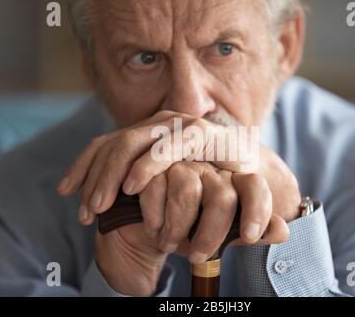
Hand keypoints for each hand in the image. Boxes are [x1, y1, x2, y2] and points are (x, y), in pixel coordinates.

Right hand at [58, 111, 300, 294]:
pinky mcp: (134, 135)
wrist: (218, 155)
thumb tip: (283, 231)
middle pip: (138, 139)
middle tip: (102, 206)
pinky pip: (102, 146)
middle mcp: (175, 123)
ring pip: (116, 143)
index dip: (153, 164)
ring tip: (88, 209)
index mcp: (204, 134)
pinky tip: (71, 190)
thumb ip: (261, 214)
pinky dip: (84, 167)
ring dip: (97, 175)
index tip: (133, 189)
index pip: (176, 141)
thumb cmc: (229, 179)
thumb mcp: (248, 195)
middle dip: (117, 173)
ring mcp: (152, 126)